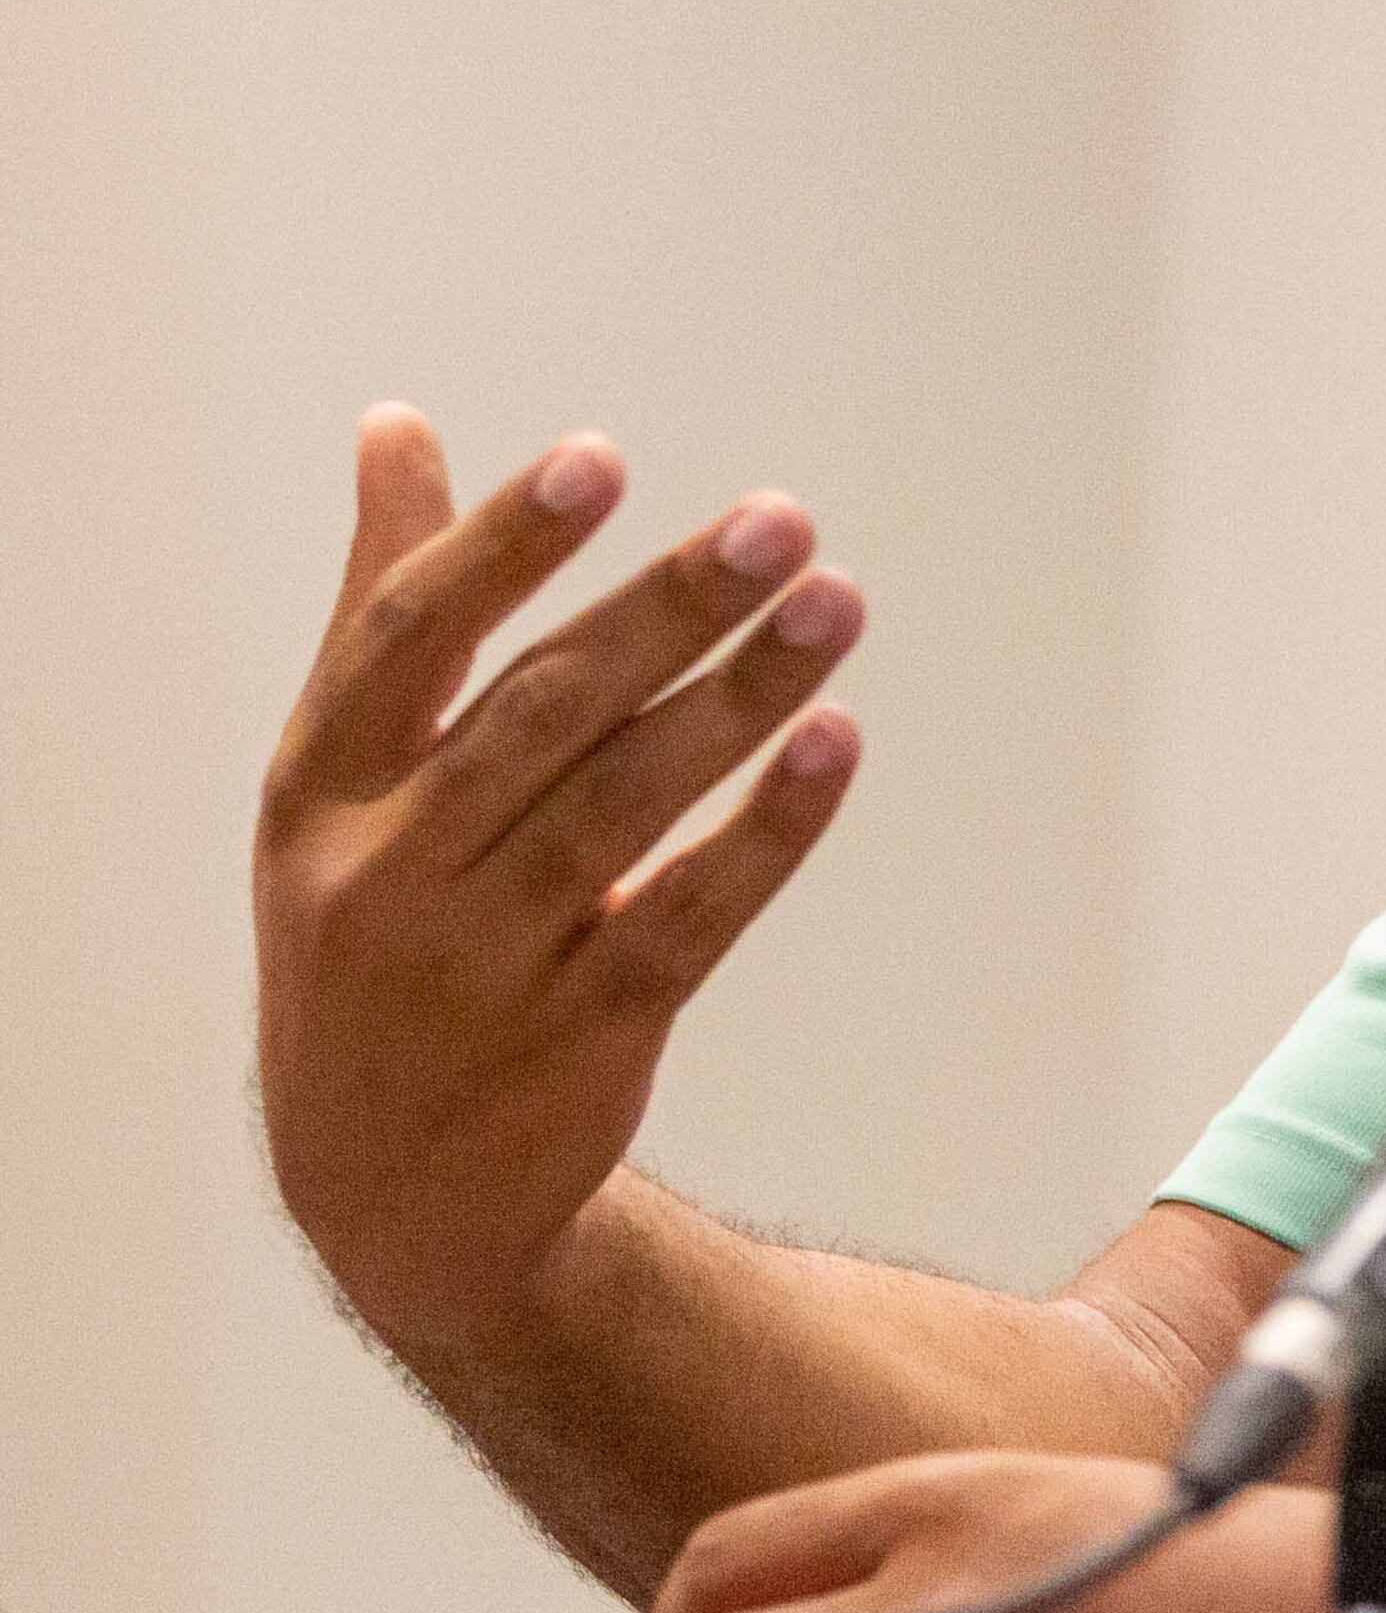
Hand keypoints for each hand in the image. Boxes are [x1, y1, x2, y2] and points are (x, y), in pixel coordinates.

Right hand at [255, 406, 867, 1354]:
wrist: (386, 1186)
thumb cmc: (375, 919)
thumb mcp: (340, 780)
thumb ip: (385, 601)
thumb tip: (395, 427)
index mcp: (319, 789)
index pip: (410, 641)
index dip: (503, 546)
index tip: (600, 459)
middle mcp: (387, 872)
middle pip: (543, 712)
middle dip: (669, 608)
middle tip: (781, 521)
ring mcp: (482, 962)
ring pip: (625, 808)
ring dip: (742, 698)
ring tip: (838, 600)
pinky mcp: (583, 1035)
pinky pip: (689, 916)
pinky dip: (768, 830)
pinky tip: (837, 744)